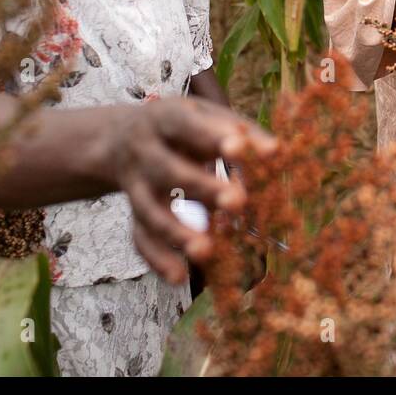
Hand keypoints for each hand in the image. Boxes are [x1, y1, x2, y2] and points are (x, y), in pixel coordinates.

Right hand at [101, 97, 265, 283]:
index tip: (239, 148)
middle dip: (201, 187)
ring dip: (176, 232)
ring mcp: (135, 185)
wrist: (119, 138)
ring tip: (206, 252)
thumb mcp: (207, 117)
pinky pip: (140, 238)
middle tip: (238, 202)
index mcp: (165, 119)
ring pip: (150, 211)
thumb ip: (241, 133)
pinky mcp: (132, 214)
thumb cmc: (182, 127)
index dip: (211, 136)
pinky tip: (178, 278)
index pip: (187, 126)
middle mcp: (144, 152)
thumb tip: (276, 152)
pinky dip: (157, 259)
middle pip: (169, 171)